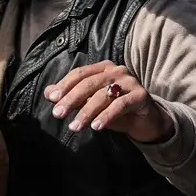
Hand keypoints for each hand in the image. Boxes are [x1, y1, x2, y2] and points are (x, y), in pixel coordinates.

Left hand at [45, 61, 173, 143]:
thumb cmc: (116, 111)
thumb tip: (49, 93)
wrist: (146, 121)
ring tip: (74, 127)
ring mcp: (130, 82)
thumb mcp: (92, 104)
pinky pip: (120, 105)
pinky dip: (106, 116)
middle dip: (71, 99)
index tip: (52, 99)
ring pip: (103, 95)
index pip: (80, 74)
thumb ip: (72, 97)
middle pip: (89, 83)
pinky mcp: (140, 96)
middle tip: (58, 114)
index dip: (65, 85)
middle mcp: (117, 71)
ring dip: (86, 112)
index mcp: (103, 68)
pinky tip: (96, 127)